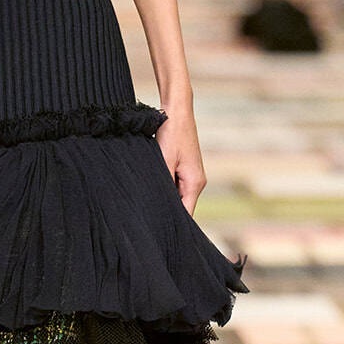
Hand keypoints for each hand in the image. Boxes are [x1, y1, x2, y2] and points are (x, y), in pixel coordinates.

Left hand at [156, 97, 206, 215]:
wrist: (177, 110)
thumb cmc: (172, 132)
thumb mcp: (163, 160)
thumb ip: (162, 183)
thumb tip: (158, 203)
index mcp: (194, 183)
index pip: (186, 214)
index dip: (174, 224)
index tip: (159, 232)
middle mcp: (196, 182)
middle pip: (182, 206)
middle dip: (166, 211)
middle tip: (148, 220)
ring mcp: (191, 175)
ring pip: (177, 195)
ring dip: (164, 197)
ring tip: (146, 202)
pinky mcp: (184, 168)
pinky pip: (175, 185)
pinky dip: (164, 186)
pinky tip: (151, 186)